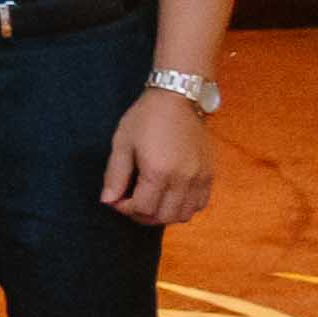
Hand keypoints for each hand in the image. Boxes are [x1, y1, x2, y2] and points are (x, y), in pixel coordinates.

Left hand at [109, 85, 222, 228]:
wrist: (178, 99)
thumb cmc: (146, 118)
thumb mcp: (122, 143)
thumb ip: (115, 175)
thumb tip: (107, 201)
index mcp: (158, 172)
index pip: (143, 209)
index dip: (125, 209)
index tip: (116, 199)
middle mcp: (183, 179)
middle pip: (164, 217)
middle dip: (142, 215)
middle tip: (130, 203)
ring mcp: (200, 178)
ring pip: (184, 215)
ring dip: (164, 214)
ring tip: (150, 201)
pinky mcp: (210, 174)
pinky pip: (200, 204)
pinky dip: (184, 207)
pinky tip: (170, 196)